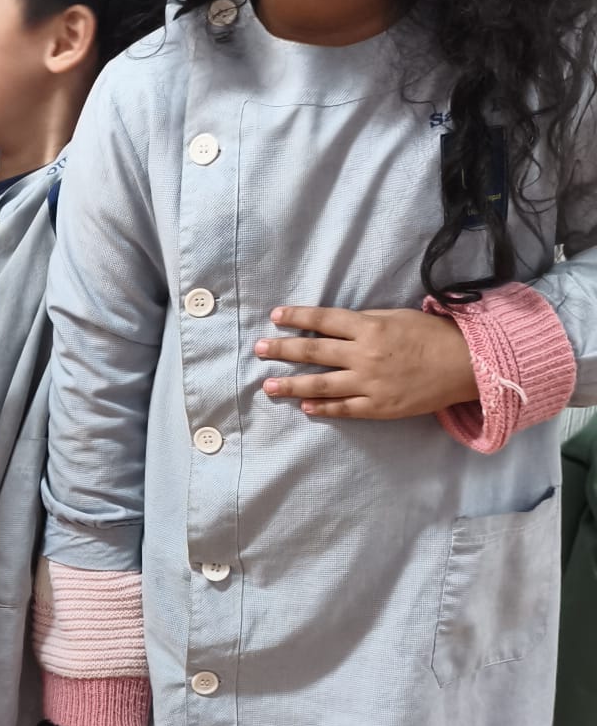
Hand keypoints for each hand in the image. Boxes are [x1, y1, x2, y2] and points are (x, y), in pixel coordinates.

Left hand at [256, 305, 478, 419]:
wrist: (465, 365)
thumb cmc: (433, 336)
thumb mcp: (397, 317)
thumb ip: (365, 322)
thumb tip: (333, 326)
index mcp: (369, 327)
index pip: (323, 320)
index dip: (297, 317)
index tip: (275, 316)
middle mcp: (364, 355)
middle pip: (314, 352)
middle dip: (282, 350)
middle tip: (259, 349)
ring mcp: (369, 383)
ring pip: (321, 384)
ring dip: (291, 386)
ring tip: (268, 386)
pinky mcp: (378, 407)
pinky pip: (344, 408)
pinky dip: (322, 408)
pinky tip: (304, 407)